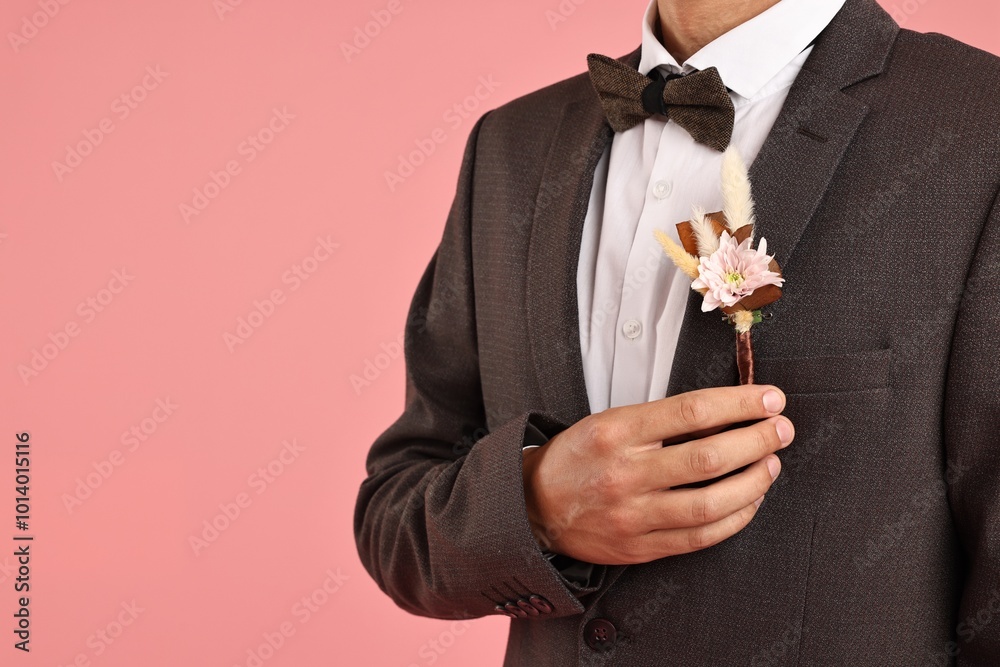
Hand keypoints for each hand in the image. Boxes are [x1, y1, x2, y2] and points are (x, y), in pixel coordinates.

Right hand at [521, 385, 792, 564]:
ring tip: (771, 463)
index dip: (740, 403)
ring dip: (754, 481)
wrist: (534, 507)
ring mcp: (634, 515)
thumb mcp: (609, 422)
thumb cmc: (578, 457)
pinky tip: (749, 500)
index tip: (768, 398)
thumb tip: (725, 412)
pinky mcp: (642, 547)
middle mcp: (626, 473)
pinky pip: (702, 536)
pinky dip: (735, 517)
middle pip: (711, 456)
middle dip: (758, 439)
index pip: (693, 411)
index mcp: (618, 432)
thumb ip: (662, 419)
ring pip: (712, 501)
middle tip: (781, 429)